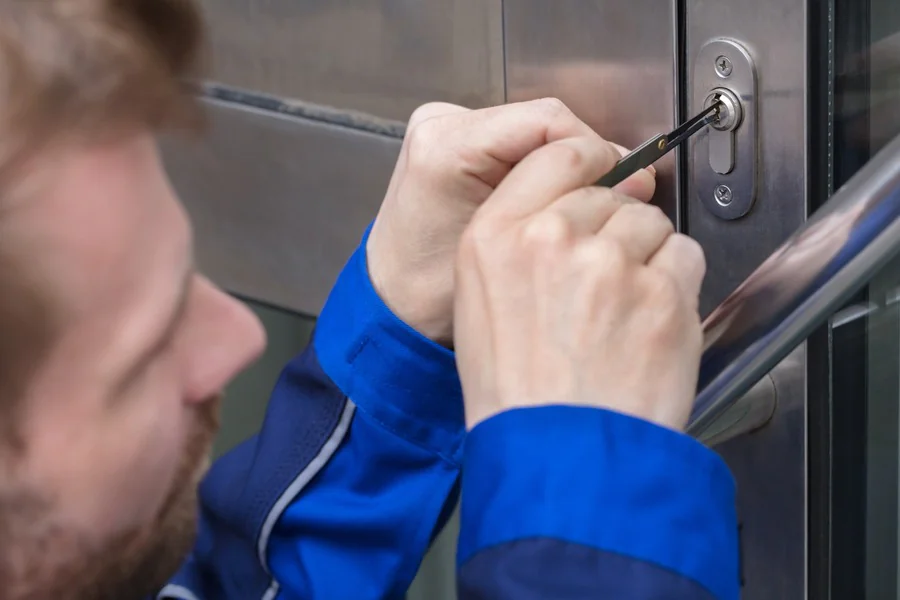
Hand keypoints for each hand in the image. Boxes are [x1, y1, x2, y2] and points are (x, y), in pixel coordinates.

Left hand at [366, 98, 656, 344]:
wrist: (393, 303)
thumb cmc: (435, 293)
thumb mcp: (508, 256)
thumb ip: (569, 213)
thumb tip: (637, 178)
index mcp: (447, 147)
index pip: (548, 122)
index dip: (596, 151)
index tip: (624, 183)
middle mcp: (442, 124)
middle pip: (544, 122)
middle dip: (586, 160)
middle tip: (618, 195)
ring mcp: (446, 127)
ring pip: (536, 130)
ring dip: (568, 164)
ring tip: (588, 203)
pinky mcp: (455, 139)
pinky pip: (519, 141)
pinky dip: (547, 167)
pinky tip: (558, 200)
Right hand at [454, 133, 705, 430]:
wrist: (557, 457)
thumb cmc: (516, 396)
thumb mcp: (478, 305)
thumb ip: (514, 244)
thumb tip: (560, 211)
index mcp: (495, 237)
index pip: (555, 154)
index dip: (588, 164)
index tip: (601, 175)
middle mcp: (550, 239)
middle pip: (609, 193)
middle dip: (614, 228)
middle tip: (604, 282)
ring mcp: (610, 264)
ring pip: (651, 223)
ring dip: (647, 257)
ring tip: (624, 312)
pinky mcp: (663, 294)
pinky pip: (685, 258)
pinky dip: (676, 286)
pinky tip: (648, 324)